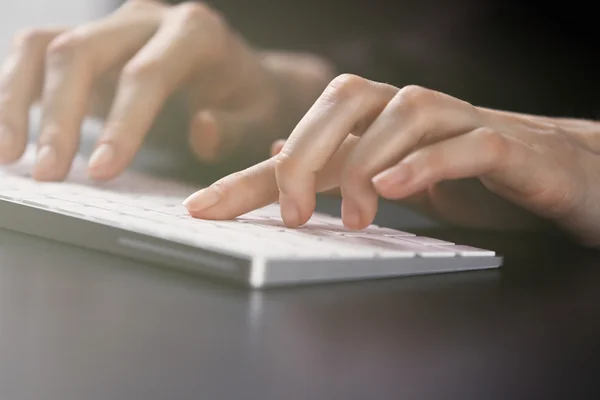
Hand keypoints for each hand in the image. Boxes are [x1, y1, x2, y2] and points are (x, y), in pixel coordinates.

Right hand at [0, 0, 317, 180]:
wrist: (238, 74)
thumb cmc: (248, 99)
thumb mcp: (259, 117)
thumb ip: (235, 126)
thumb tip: (200, 131)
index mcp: (194, 32)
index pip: (146, 74)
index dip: (122, 124)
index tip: (101, 172)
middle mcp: (146, 18)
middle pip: (81, 53)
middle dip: (59, 116)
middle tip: (48, 175)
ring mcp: (111, 26)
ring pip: (44, 47)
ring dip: (16, 101)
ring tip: (9, 158)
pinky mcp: (89, 43)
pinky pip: (35, 56)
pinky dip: (13, 93)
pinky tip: (8, 136)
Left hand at [183, 74, 599, 246]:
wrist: (552, 170)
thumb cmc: (465, 174)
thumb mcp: (386, 177)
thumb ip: (332, 166)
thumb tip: (276, 155)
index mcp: (375, 122)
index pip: (299, 144)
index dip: (248, 176)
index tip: (203, 208)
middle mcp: (407, 111)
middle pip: (342, 103)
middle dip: (305, 156)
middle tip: (291, 212)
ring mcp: (457, 121)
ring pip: (401, 116)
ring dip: (367, 166)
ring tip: (356, 216)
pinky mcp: (503, 144)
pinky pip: (464, 143)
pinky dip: (430, 163)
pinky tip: (399, 187)